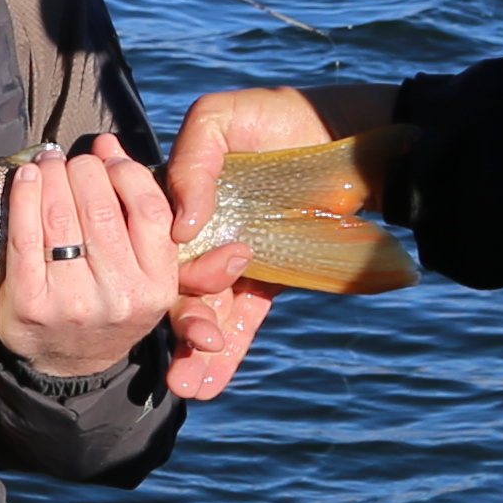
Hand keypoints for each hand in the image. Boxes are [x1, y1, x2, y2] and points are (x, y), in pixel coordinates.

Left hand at [0, 136, 180, 381]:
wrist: (69, 364)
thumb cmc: (109, 301)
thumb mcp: (144, 270)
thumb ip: (138, 208)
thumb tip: (109, 144)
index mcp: (157, 285)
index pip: (148, 208)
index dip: (125, 171)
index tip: (109, 159)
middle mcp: (120, 296)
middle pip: (100, 207)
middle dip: (84, 170)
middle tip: (74, 162)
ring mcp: (73, 302)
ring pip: (61, 217)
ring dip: (53, 176)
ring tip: (51, 162)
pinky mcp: (30, 304)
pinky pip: (25, 236)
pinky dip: (24, 196)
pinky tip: (27, 177)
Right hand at [160, 83, 393, 398]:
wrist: (349, 134)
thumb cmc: (280, 116)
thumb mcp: (221, 119)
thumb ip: (190, 162)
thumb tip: (180, 226)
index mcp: (176, 198)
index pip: (153, 244)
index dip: (156, 275)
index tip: (171, 299)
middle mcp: (200, 232)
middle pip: (178, 285)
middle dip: (179, 325)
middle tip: (186, 360)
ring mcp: (233, 258)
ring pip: (207, 309)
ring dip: (194, 350)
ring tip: (188, 387)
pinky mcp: (267, 276)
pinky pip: (244, 316)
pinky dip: (229, 349)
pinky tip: (212, 382)